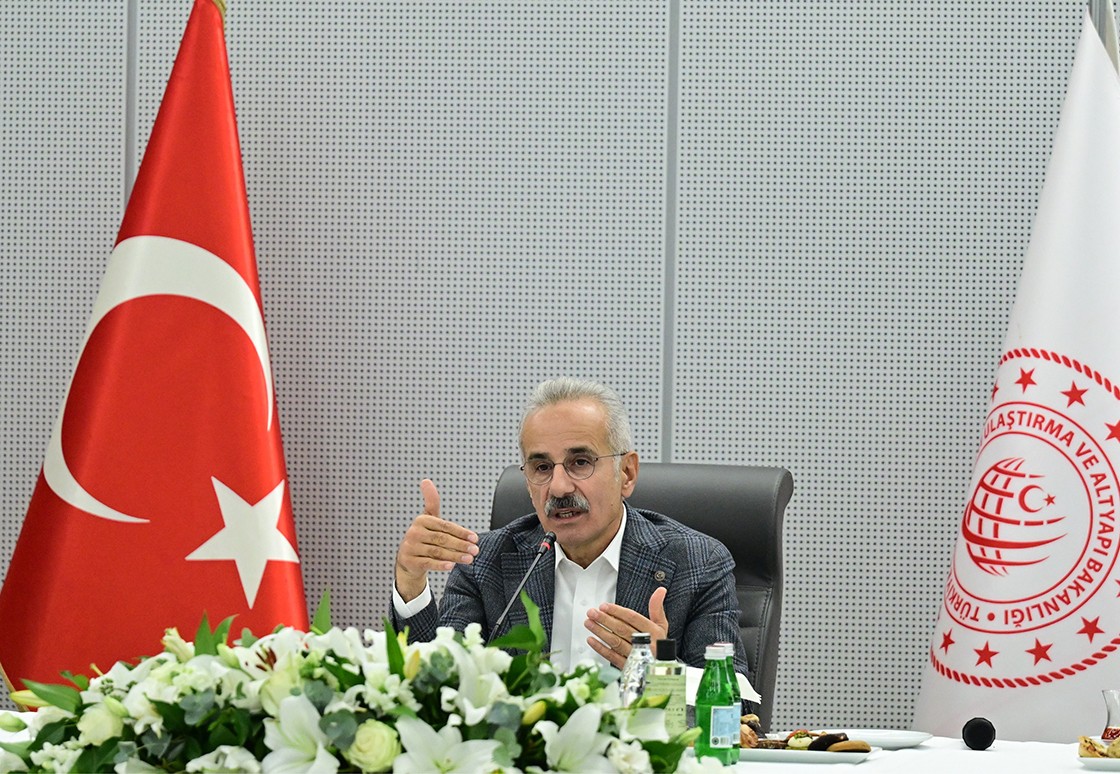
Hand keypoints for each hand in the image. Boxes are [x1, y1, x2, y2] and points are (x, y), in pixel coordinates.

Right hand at [394, 479, 478, 601]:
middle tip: (475, 550)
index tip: (475, 538)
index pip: (445, 526)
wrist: (408, 560)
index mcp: (421, 520)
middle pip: (442, 539)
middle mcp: (414, 533)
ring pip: (437, 552)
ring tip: (469, 559)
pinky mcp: (410, 561)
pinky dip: (440, 565)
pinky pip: (428, 563)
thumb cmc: (423, 537)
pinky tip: (451, 565)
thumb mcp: (428, 519)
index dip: (461, 532)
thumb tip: (426, 481)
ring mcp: (411, 547)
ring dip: (455, 556)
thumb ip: (431, 501)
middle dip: (461, 545)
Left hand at [584, 586, 668, 668]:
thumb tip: (660, 590)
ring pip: (616, 642)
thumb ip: (657, 608)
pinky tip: (591, 640)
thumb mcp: (661, 626)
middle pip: (622, 629)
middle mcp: (645, 644)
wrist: (661, 669)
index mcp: (653, 632)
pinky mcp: (628, 667)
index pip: (633, 618)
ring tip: (589, 623)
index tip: (604, 606)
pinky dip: (601, 649)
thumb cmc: (659, 644)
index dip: (618, 611)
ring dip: (600, 632)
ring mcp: (635, 656)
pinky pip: (612, 657)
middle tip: (592, 612)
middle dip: (605, 620)